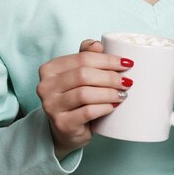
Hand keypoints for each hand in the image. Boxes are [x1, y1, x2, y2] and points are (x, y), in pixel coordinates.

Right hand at [37, 39, 133, 159]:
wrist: (67, 130)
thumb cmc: (75, 96)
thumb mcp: (79, 73)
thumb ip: (86, 55)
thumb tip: (98, 45)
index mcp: (50, 68)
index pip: (83, 58)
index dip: (108, 60)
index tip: (127, 63)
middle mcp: (46, 86)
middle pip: (84, 75)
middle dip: (110, 77)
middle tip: (127, 82)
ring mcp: (51, 106)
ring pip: (85, 94)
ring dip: (109, 93)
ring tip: (122, 94)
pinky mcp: (62, 124)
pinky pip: (87, 112)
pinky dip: (103, 107)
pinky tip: (113, 106)